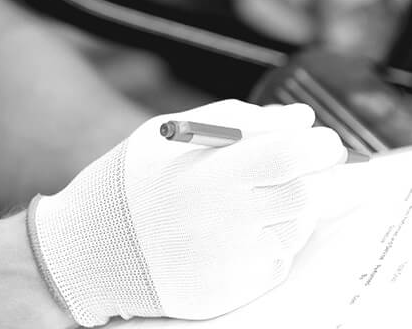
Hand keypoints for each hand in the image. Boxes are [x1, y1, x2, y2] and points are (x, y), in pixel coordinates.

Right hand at [27, 100, 345, 325]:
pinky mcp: (230, 291)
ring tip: (252, 201)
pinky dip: (269, 244)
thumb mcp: (174, 133)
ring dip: (291, 211)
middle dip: (312, 177)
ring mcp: (230, 260)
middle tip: (302, 168)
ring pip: (296, 230)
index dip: (321, 146)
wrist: (86, 252)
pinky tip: (235, 233)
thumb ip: (242, 120)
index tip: (324, 141)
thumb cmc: (131, 183)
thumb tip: (302, 120)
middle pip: (304, 195)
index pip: (293, 156)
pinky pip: (275, 262)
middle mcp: (227, 219)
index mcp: (213, 172)